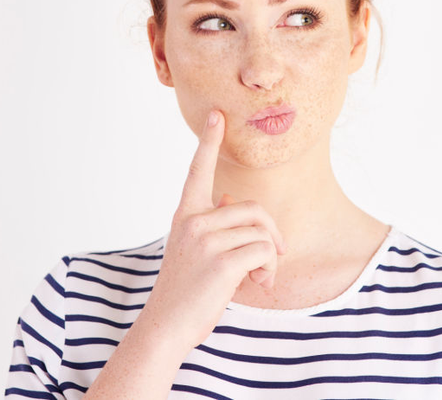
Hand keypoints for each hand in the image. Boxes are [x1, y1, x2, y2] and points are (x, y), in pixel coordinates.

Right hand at [140, 109, 286, 351]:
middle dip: (271, 232)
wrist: (167, 327)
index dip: (209, 142)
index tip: (217, 115)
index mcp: (186, 214)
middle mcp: (193, 221)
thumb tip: (230, 199)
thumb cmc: (185, 290)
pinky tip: (258, 285)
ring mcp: (206, 240)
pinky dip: (269, 270)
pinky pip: (264, 251)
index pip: (198, 171)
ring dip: (270, 257)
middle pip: (253, 209)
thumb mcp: (194, 250)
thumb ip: (212, 222)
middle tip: (274, 255)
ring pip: (261, 231)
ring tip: (260, 277)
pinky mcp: (222, 262)